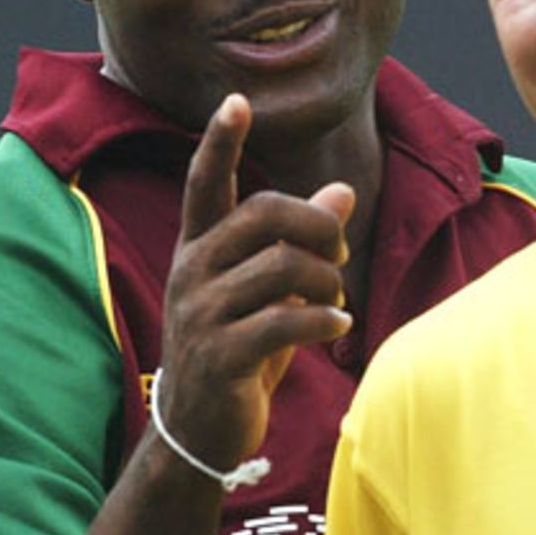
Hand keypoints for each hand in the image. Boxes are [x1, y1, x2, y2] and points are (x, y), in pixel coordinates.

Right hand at [158, 93, 353, 473]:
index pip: (203, 184)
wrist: (199, 432)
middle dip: (316, 226)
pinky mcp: (219, 356)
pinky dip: (322, 319)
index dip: (220, 143)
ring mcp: (201, 315)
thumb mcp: (271, 294)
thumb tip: (343, 190)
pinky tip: (339, 325)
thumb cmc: (241, 353)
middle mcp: (192, 272)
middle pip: (263, 213)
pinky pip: (282, 322)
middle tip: (338, 256)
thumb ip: (300, 243)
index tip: (237, 101)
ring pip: (281, 267)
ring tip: (340, 300)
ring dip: (328, 280)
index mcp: (199, 250)